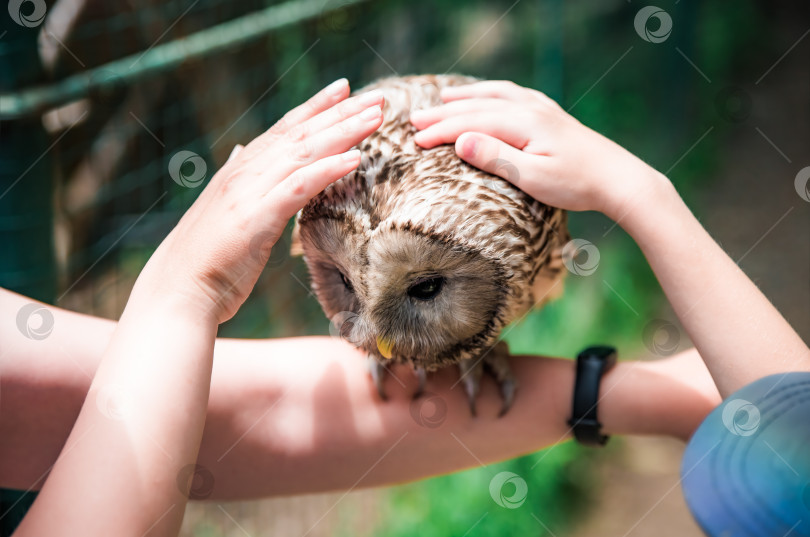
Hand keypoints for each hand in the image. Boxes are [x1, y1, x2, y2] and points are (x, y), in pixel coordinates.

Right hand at [135, 79, 384, 323]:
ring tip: (375, 117)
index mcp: (241, 169)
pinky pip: (299, 188)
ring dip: (343, 132)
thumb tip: (242, 150)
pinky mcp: (257, 218)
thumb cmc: (204, 256)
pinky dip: (328, 170)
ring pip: (304, 152)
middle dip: (341, 112)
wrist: (177, 288)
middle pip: (302, 134)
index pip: (285, 128)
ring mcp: (250, 192)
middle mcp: (247, 172)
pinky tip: (355, 158)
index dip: (316, 106)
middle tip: (376, 97)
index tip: (344, 88)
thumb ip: (237, 176)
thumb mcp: (224, 209)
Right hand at [410, 80, 668, 218]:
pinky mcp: (552, 116)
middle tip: (415, 120)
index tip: (416, 140)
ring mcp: (542, 110)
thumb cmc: (577, 184)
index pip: (471, 123)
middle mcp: (531, 109)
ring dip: (467, 97)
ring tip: (443, 98)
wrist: (619, 179)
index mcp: (523, 123)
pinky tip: (491, 96)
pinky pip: (515, 95)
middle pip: (478, 106)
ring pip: (496, 94)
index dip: (441, 131)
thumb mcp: (533, 178)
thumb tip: (461, 140)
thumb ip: (496, 158)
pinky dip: (493, 93)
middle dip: (444, 113)